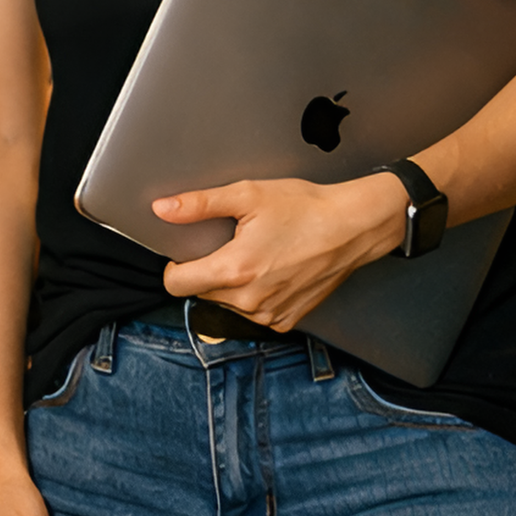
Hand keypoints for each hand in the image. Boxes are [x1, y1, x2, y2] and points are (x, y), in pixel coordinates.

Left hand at [154, 173, 403, 330]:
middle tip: (232, 243)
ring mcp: (269, 315)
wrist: (353, 227)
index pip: (176, 285)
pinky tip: (273, 271)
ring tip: (258, 255)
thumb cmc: (305, 208)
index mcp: (234, 271)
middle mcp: (249, 302)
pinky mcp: (287, 321)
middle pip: (202, 293)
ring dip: (232, 285)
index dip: (175, 265)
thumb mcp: (248, 194)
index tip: (188, 252)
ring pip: (228, 305)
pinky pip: (254, 313)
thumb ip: (199, 204)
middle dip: (208, 270)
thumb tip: (162, 209)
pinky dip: (256, 296)